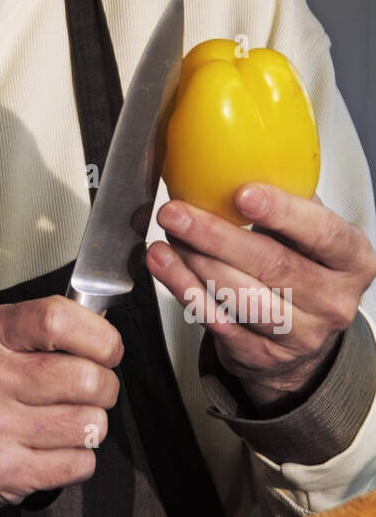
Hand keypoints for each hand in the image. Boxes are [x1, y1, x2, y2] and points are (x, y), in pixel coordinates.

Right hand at [0, 296, 122, 516]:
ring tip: (68, 421)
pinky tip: (53, 448)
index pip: (58, 320)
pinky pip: (79, 464)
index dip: (99, 335)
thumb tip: (101, 327)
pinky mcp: (6, 474)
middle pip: (86, 378)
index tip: (108, 348)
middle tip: (94, 389)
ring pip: (91, 425)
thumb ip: (33, 330)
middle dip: (105, 386)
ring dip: (92, 425)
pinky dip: (77, 458)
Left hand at [146, 183, 375, 408]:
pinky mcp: (262, 356)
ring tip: (167, 235)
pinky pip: (217, 322)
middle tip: (176, 212)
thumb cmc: (303, 267)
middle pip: (272, 265)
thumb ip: (283, 201)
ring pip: (240, 296)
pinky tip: (165, 265)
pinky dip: (185, 289)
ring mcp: (300, 334)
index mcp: (352, 258)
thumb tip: (225, 161)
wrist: (302, 337)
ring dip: (195, 262)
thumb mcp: (309, 233)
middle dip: (216, 236)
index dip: (282, 213)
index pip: (323, 233)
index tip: (242, 194)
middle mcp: (333, 300)